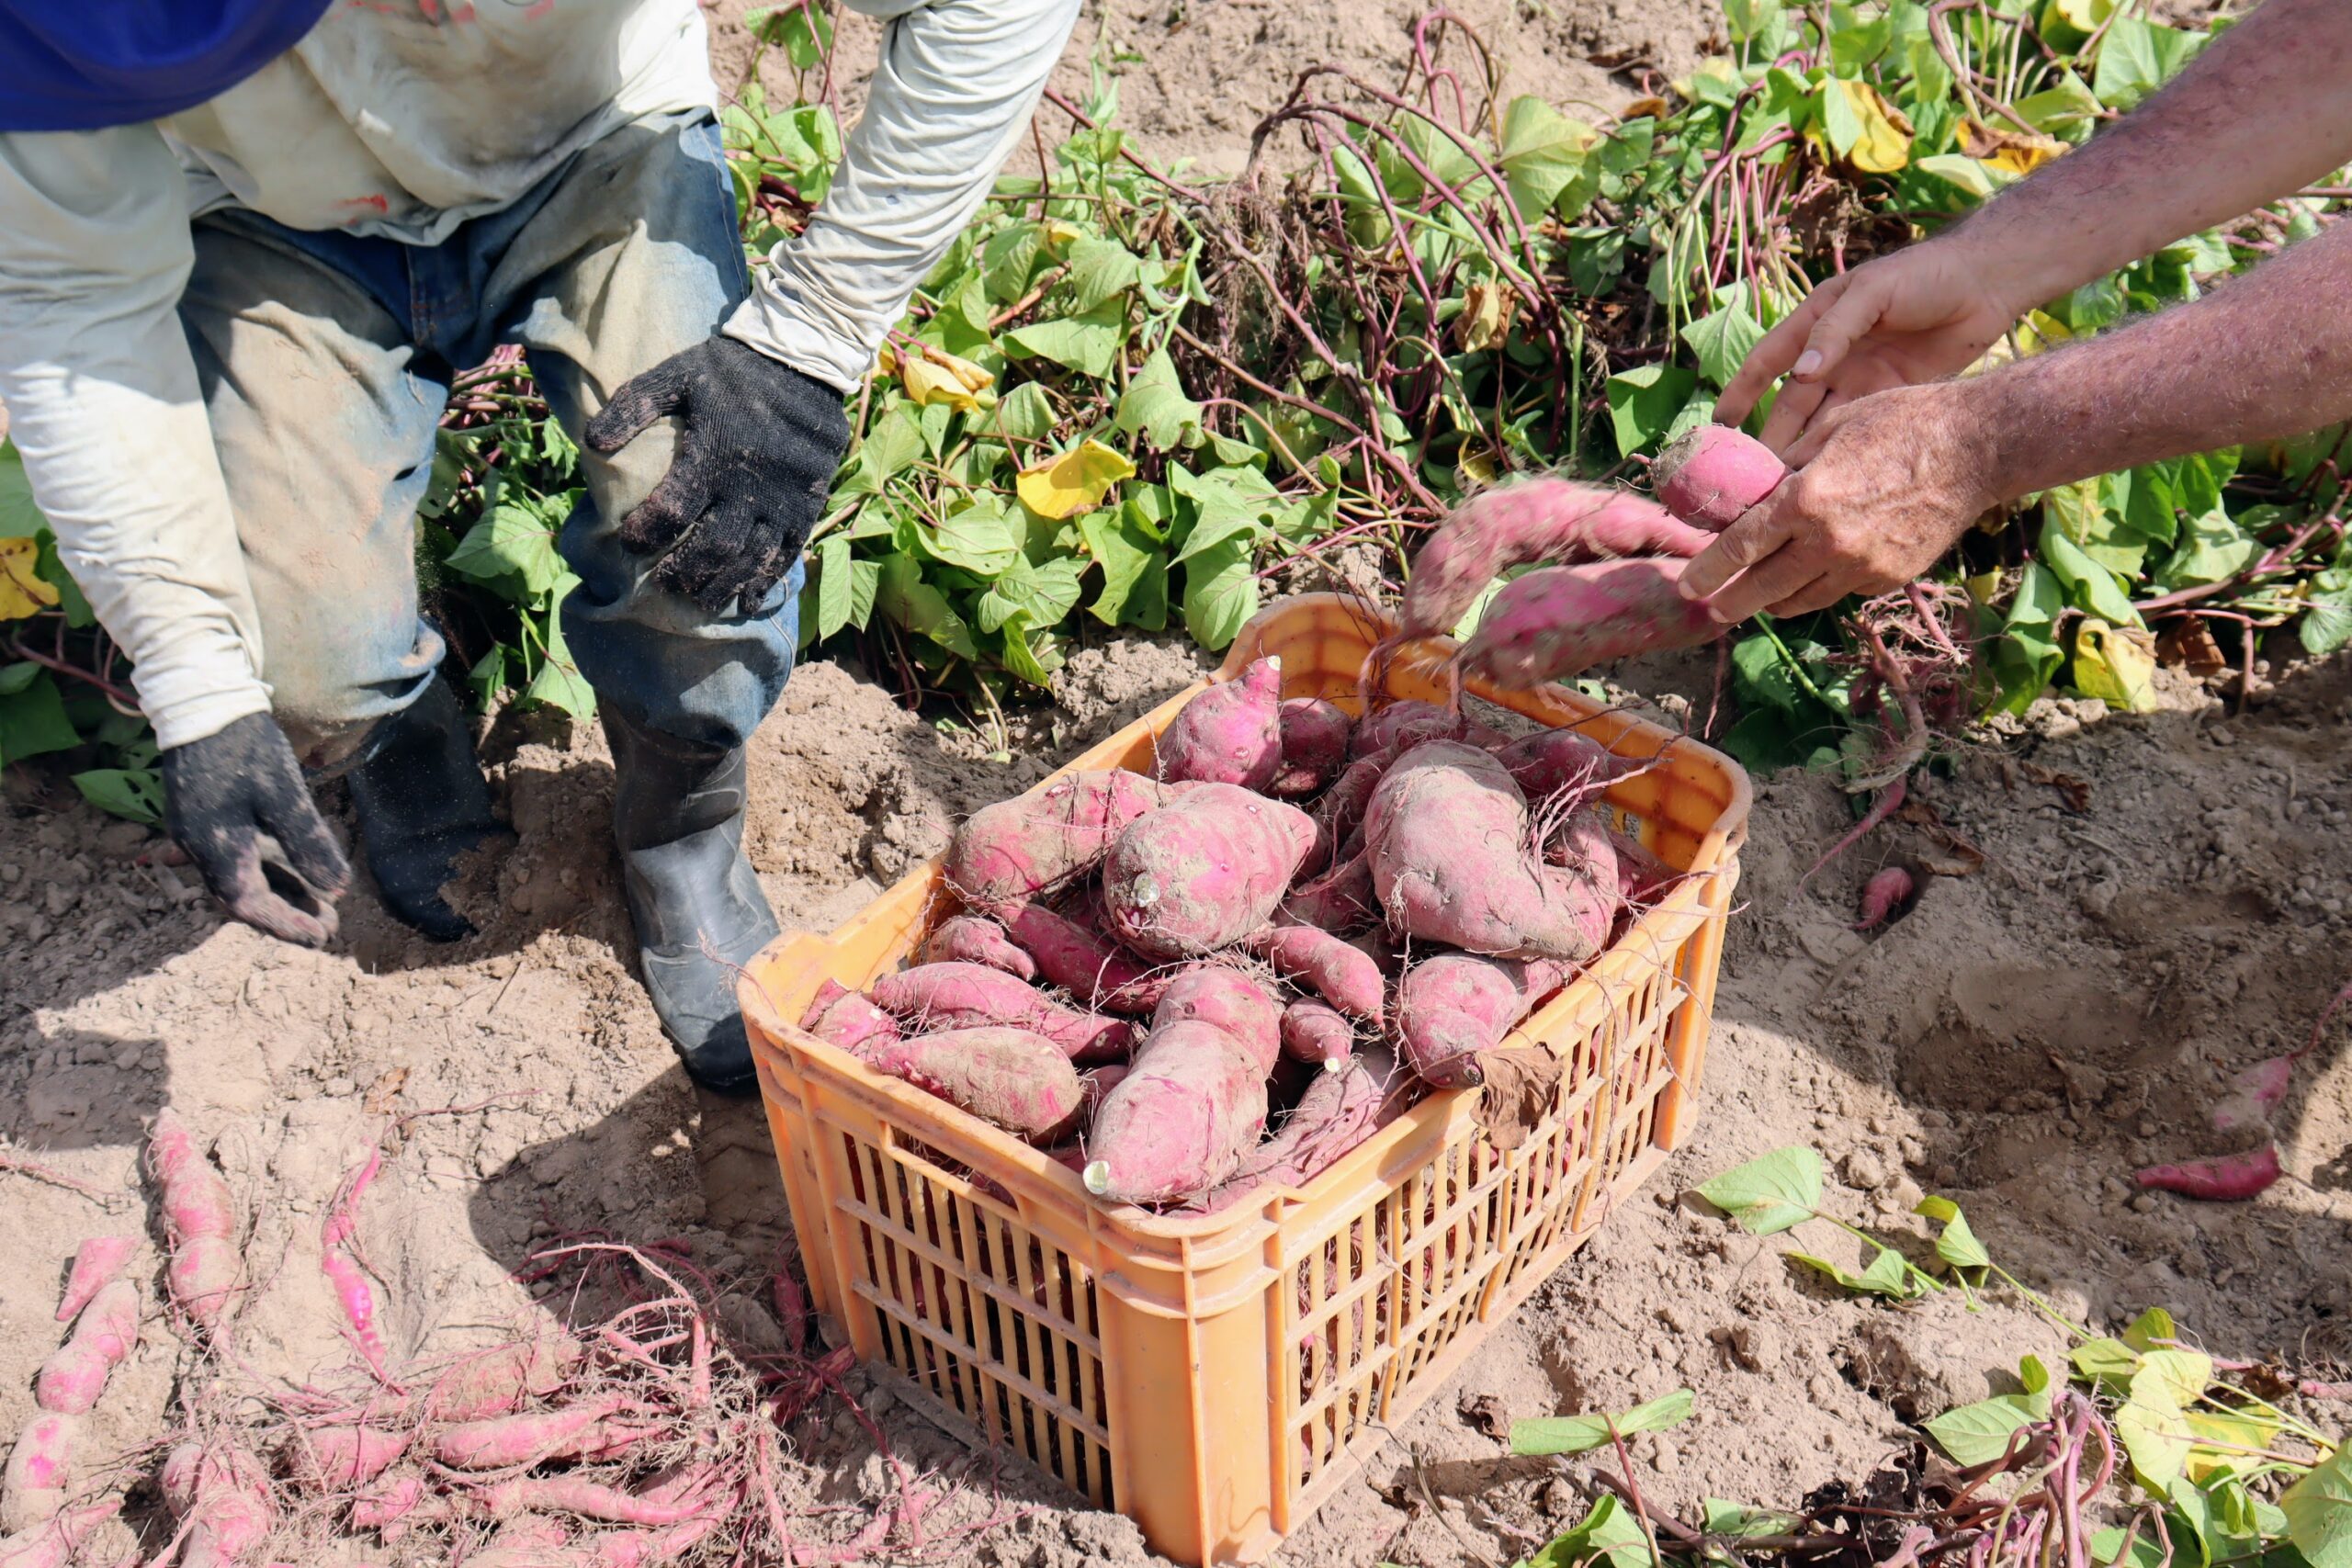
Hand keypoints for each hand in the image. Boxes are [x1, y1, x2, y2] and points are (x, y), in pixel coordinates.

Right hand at [161, 713, 350, 946]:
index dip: (285, 924)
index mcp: (216, 846)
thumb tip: (337, 890)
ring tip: (320, 902)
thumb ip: (309, 844)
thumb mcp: (284, 796)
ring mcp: (196, 829)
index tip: (322, 936)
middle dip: (285, 913)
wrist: (201, 700)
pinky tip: (291, 867)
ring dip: (278, 891)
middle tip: (327, 925)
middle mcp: (197, 845)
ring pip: (238, 876)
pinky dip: (264, 867)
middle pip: (241, 896)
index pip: (249, 904)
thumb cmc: (244, 745)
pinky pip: (233, 855)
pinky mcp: (201, 813)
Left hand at [584, 335, 850, 613]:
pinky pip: (785, 554)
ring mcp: (780, 500)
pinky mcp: (805, 506)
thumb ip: (632, 406)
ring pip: (748, 558)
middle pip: (711, 546)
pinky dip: (765, 582)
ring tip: (696, 600)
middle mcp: (747, 486)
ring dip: (720, 585)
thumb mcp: (675, 375)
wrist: (801, 364)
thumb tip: (591, 443)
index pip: (671, 511)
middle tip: (662, 583)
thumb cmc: (730, 371)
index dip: (645, 533)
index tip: (627, 542)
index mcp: (713, 455)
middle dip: (683, 571)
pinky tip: (747, 602)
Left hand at [1677, 382, 2001, 622]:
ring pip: (1801, 600)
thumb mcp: (1830, 429)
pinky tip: (1813, 576)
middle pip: (1763, 589)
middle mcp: (1829, 543)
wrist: (1976, 449)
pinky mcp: (1889, 579)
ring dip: (1773, 601)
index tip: (1689, 583)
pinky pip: (1841, 591)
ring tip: (1755, 598)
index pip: (1740, 547)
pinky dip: (1820, 587)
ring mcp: (1861, 567)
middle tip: (1711, 608)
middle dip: (1731, 602)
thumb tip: (1751, 490)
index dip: (1708, 570)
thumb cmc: (1900, 423)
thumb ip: (1785, 467)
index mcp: (1805, 501)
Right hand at [1716, 241, 2018, 451]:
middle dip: (1770, 435)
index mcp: (1817, 322)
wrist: (1987, 284)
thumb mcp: (1874, 293)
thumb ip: (1836, 329)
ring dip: (1802, 450)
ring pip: (1820, 421)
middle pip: (1792, 402)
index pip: (1768, 361)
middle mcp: (1832, 355)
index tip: (1719, 426)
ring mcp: (1860, 378)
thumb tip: (1800, 373)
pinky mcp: (1889, 397)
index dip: (1741, 392)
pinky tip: (1825, 475)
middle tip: (1752, 474)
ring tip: (1783, 485)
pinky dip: (1838, 450)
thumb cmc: (1925, 275)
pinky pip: (1855, 428)